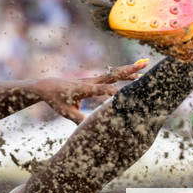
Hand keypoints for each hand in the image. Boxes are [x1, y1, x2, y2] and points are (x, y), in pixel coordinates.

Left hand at [31, 59, 148, 123]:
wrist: (47, 87)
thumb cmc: (56, 100)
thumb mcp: (65, 112)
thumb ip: (78, 119)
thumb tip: (88, 128)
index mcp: (83, 89)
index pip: (101, 90)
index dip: (113, 92)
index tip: (126, 95)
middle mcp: (90, 81)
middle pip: (112, 75)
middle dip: (128, 71)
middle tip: (144, 64)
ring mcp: (93, 79)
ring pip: (114, 74)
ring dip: (129, 70)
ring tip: (145, 64)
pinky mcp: (94, 81)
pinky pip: (111, 76)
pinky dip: (123, 74)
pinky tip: (134, 74)